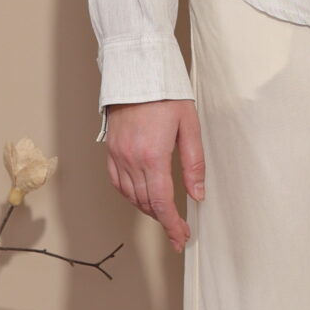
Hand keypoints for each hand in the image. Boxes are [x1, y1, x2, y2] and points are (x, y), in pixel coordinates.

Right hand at [104, 98, 205, 251]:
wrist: (138, 72)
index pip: (162, 202)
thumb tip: (198, 194)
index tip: (182, 237)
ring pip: (131, 195)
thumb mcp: (190, 126)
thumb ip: (194, 163)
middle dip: (163, 221)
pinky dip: (130, 195)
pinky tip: (142, 196)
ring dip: (148, 208)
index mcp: (153, 155)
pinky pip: (118, 182)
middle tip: (179, 231)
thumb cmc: (166, 94)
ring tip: (165, 214)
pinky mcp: (111, 150)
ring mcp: (118, 155)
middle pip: (146, 203)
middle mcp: (132, 159)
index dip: (172, 225)